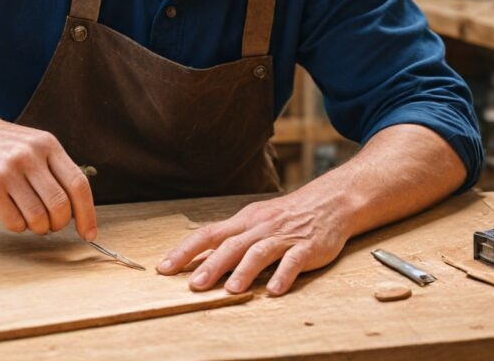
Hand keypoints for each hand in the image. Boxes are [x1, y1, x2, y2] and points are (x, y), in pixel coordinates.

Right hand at [0, 119, 96, 239]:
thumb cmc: (8, 148)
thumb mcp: (37, 146)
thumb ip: (58, 172)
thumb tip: (80, 213)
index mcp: (48, 145)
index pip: (78, 185)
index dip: (87, 214)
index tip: (89, 233)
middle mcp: (29, 157)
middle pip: (60, 205)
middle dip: (60, 223)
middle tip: (52, 224)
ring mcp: (8, 172)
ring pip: (38, 218)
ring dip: (39, 228)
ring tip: (32, 219)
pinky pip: (14, 223)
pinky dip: (19, 226)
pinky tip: (13, 213)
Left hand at [156, 191, 348, 295]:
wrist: (329, 202)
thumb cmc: (286, 216)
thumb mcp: (255, 222)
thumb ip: (230, 240)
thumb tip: (200, 259)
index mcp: (244, 221)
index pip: (208, 234)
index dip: (186, 251)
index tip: (164, 267)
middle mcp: (260, 227)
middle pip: (231, 245)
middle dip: (212, 266)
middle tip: (194, 286)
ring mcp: (283, 237)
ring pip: (260, 252)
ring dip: (244, 271)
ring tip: (231, 291)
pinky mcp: (307, 247)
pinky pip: (293, 261)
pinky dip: (283, 275)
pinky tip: (274, 289)